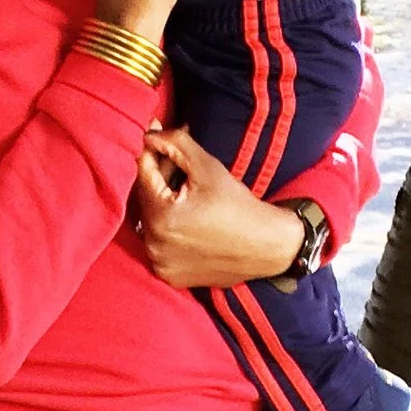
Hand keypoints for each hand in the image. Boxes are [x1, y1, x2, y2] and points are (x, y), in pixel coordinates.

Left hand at [133, 125, 304, 287]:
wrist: (267, 246)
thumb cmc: (239, 205)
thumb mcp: (207, 167)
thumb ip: (175, 144)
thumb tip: (148, 133)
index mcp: (161, 218)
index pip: (142, 176)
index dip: (152, 156)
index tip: (160, 144)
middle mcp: (154, 245)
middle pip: (146, 201)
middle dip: (159, 181)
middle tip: (180, 170)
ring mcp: (160, 264)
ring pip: (151, 224)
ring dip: (162, 207)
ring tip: (186, 197)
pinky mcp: (169, 277)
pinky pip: (159, 246)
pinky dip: (168, 232)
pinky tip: (188, 223)